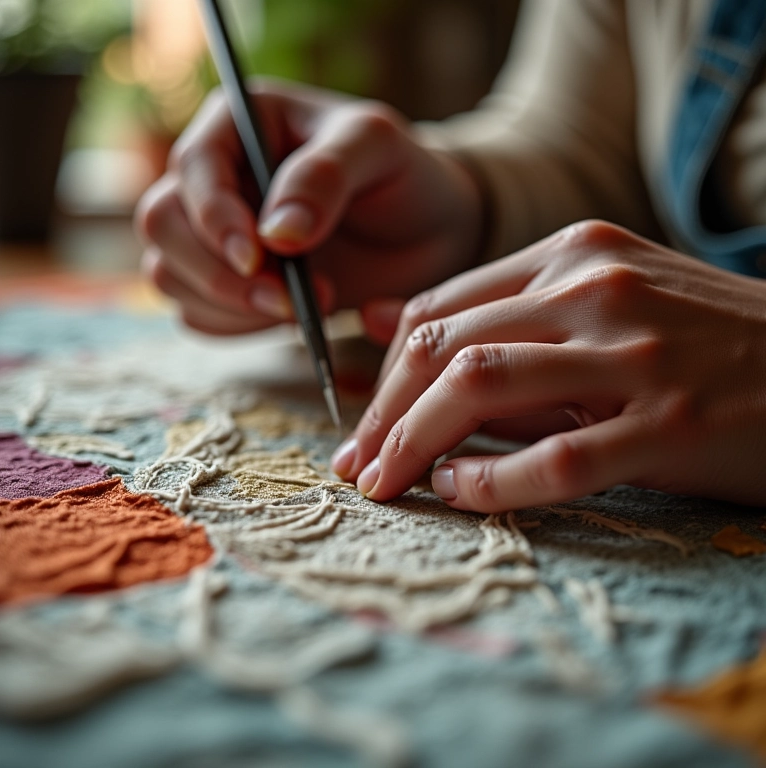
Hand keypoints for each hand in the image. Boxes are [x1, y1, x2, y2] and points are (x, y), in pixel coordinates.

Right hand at [134, 79, 481, 338]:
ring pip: (170, 274)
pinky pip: (196, 314)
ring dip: (229, 306)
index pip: (193, 166)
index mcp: (238, 124)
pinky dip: (234, 328)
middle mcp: (214, 178)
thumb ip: (324, 177)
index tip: (258, 258)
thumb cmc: (401, 175)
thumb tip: (275, 234)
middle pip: (162, 224)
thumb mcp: (377, 149)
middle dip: (218, 273)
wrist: (424, 233)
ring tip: (300, 310)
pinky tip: (287, 320)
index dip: (215, 217)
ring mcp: (214, 235)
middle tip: (286, 300)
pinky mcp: (228, 282)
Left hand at [331, 220, 765, 511]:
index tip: (362, 423)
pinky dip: (490, 482)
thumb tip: (382, 323)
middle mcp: (594, 288)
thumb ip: (498, 316)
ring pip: (478, 388)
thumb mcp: (598, 305)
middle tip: (355, 466)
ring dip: (412, 443)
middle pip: (441, 347)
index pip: (438, 311)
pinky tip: (458, 495)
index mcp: (571, 255)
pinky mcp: (669, 422)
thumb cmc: (700, 343)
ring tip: (385, 485)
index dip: (382, 372)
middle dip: (380, 413)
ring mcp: (634, 352)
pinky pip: (553, 459)